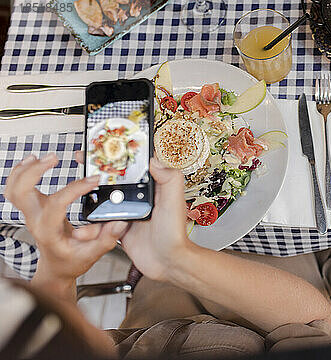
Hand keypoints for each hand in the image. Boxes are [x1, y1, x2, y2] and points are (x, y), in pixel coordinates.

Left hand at [4, 154, 126, 290]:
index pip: (57, 204)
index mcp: (49, 231)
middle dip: (35, 171)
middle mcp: (36, 220)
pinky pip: (16, 188)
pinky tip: (32, 162)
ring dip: (24, 169)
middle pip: (21, 191)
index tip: (94, 181)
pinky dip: (21, 172)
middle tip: (54, 158)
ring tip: (40, 157)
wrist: (56, 268)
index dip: (75, 189)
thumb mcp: (92, 254)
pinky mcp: (33, 208)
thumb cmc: (71, 261)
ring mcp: (31, 213)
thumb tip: (118, 223)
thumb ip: (106, 239)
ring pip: (14, 188)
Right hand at [73, 152, 189, 281]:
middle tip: (83, 161)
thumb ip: (169, 178)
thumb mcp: (173, 200)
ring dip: (90, 199)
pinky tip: (84, 228)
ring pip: (104, 200)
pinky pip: (100, 223)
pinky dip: (90, 225)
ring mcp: (129, 212)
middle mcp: (140, 197)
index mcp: (153, 187)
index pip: (136, 165)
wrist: (168, 262)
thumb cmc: (175, 233)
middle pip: (116, 179)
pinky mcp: (119, 228)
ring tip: (78, 197)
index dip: (120, 153)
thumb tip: (154, 159)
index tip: (105, 145)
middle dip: (98, 171)